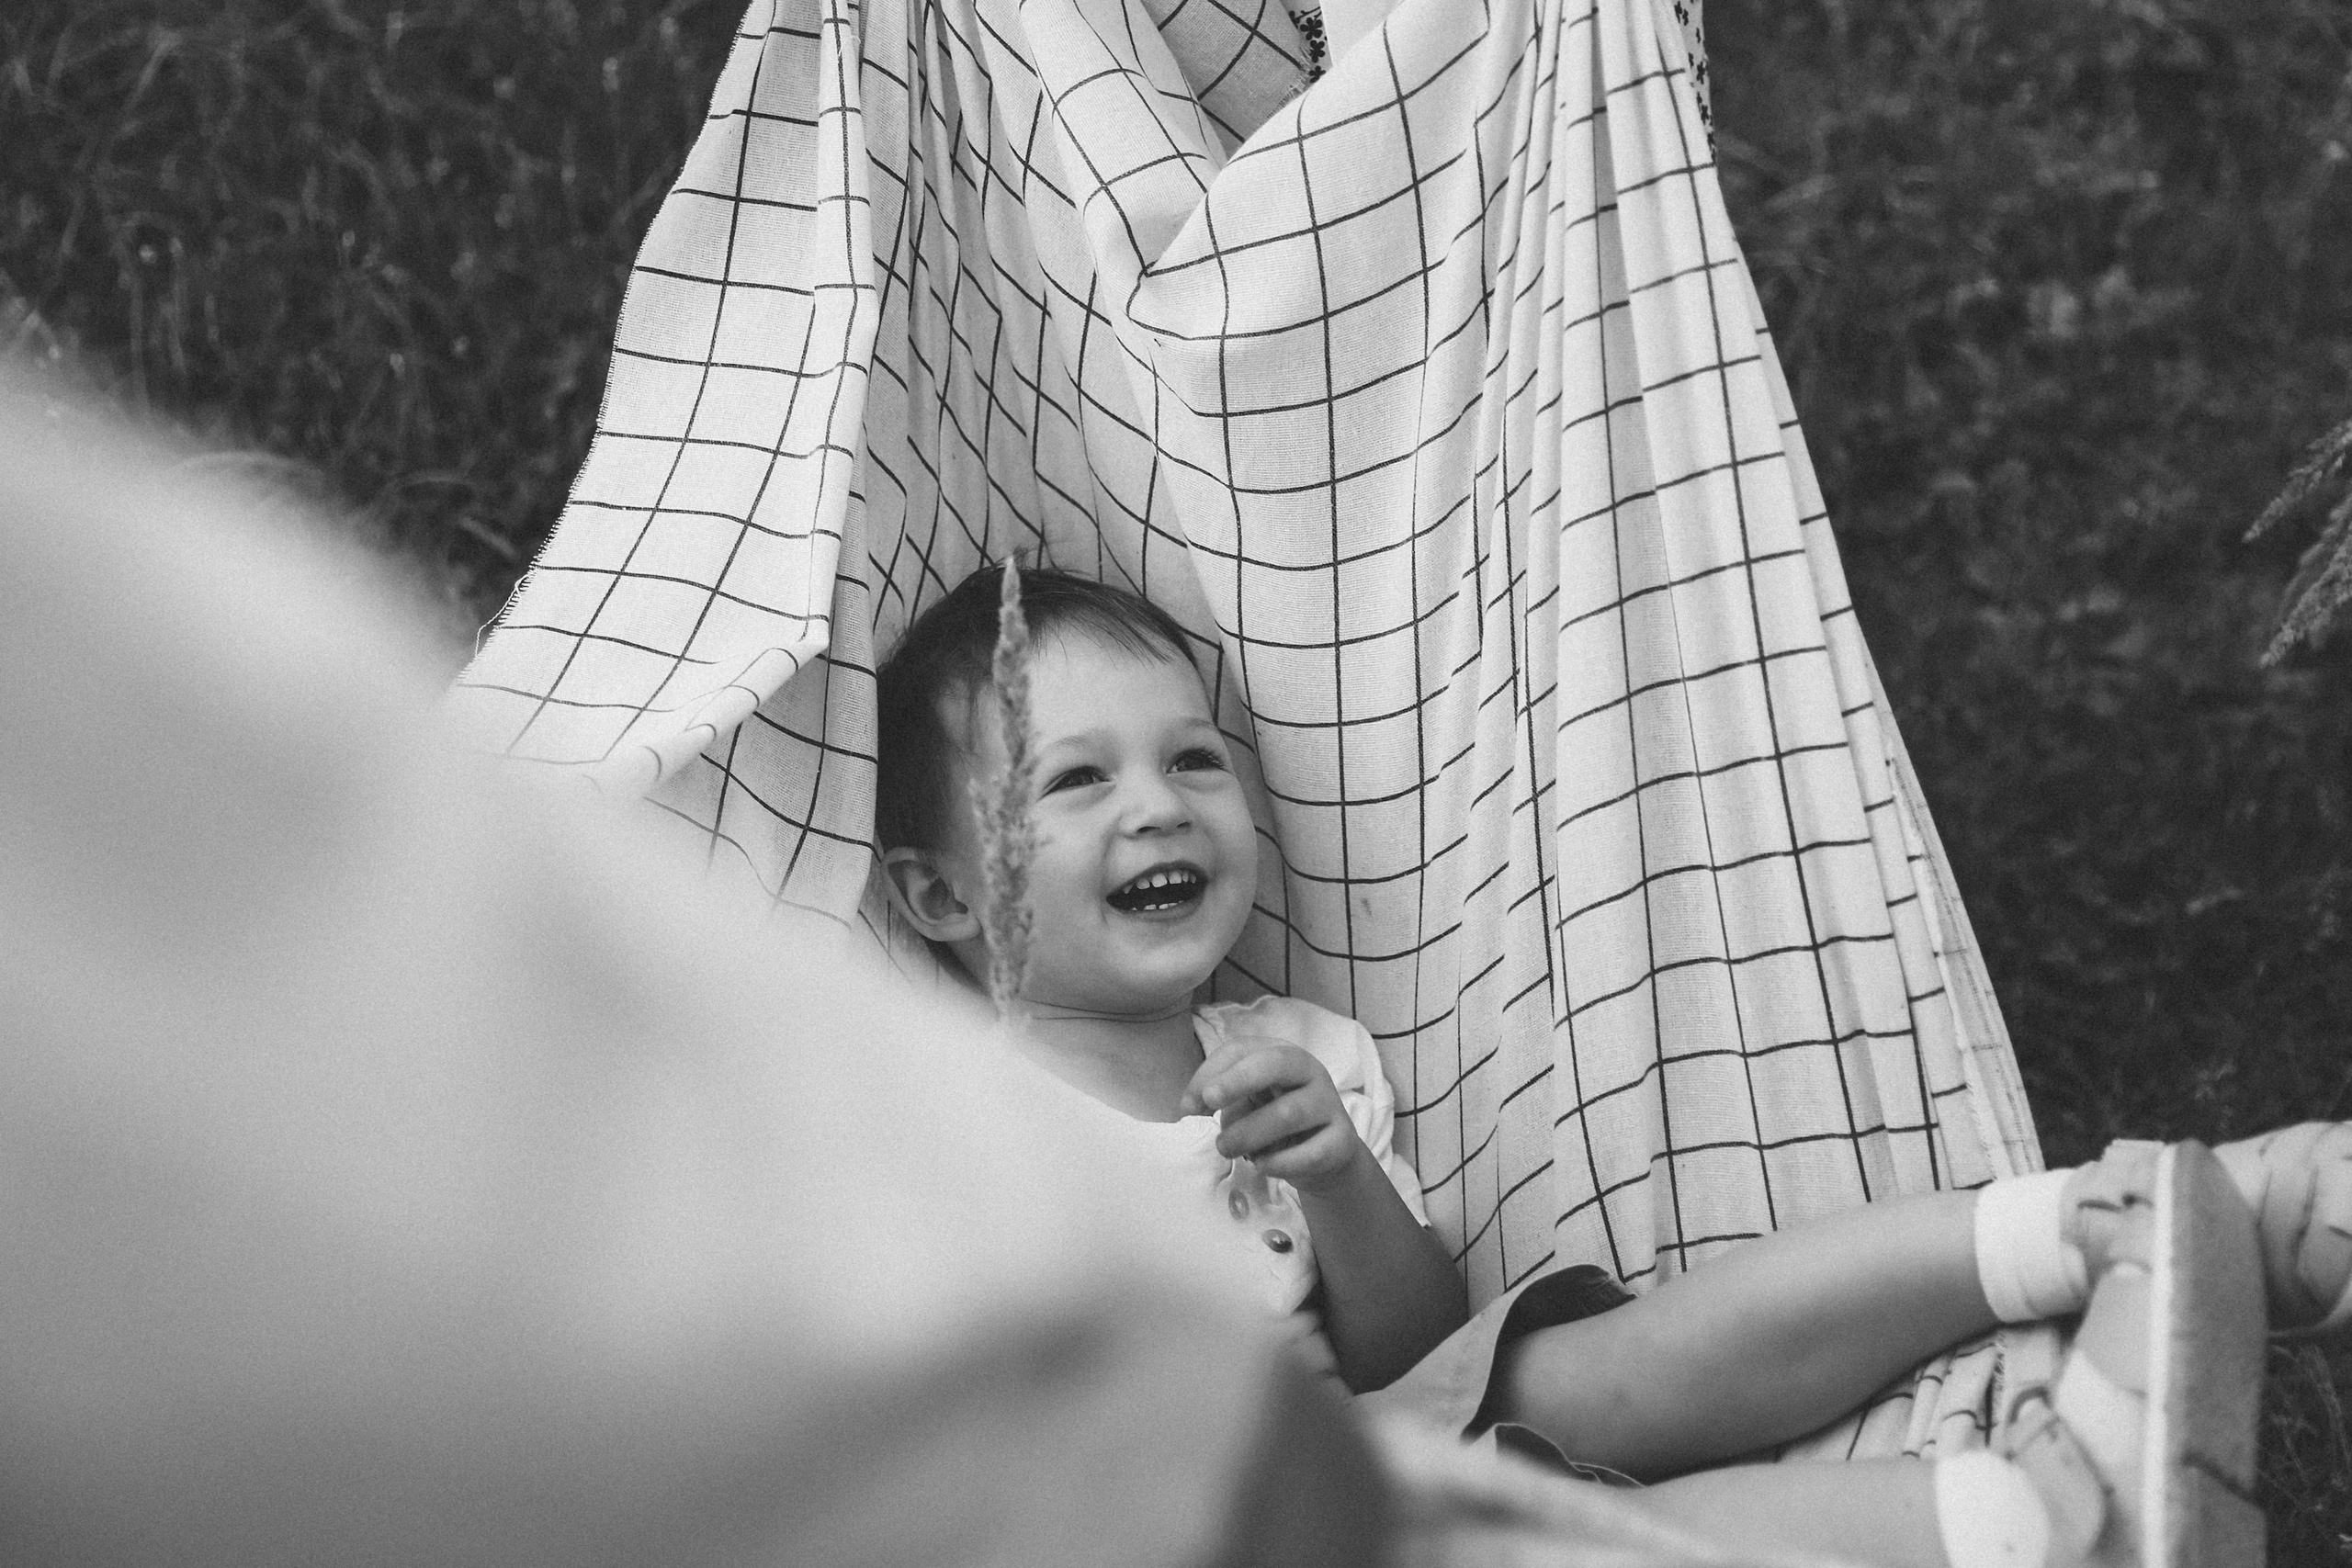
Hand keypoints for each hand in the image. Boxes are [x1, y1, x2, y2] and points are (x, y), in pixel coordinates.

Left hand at [1178, 1036, 1366, 1191]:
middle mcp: (1310, 1072)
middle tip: (1210, 1102)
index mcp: (1282, 1055)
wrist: (1325, 1157)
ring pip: (1289, 1113)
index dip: (1212, 1072)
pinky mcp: (1343, 1141)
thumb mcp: (1248, 1102)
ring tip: (1225, 1148)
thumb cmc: (1276, 1122)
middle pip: (1277, 1063)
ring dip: (1250, 1133)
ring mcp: (1330, 1105)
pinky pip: (1311, 1152)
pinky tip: (1261, 1165)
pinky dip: (1280, 1162)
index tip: (1189, 1106)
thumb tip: (1188, 1107)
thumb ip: (1221, 1097)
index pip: (1243, 1049)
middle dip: (1238, 1080)